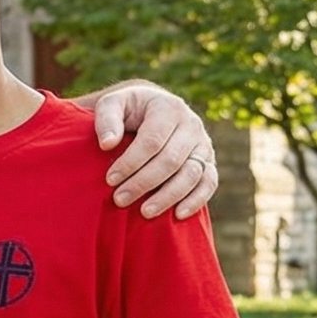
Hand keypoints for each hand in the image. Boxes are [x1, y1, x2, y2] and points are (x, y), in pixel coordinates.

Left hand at [93, 83, 215, 218]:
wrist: (152, 109)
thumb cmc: (127, 109)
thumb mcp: (112, 103)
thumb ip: (107, 119)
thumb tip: (107, 144)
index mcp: (168, 109)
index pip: (151, 140)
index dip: (131, 162)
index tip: (110, 180)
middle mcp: (191, 125)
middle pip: (170, 160)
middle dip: (144, 183)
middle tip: (120, 200)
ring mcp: (203, 144)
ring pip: (191, 174)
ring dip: (168, 196)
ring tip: (144, 213)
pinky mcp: (209, 161)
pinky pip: (209, 182)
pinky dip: (196, 200)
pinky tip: (178, 215)